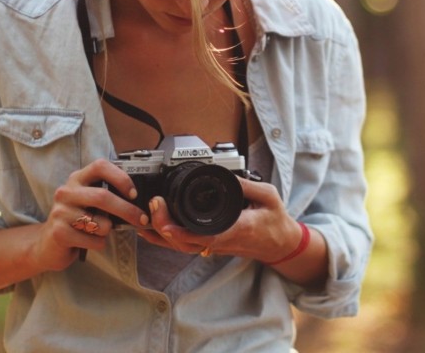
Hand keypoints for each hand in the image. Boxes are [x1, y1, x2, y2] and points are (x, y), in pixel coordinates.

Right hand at [36, 159, 150, 269]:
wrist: (49, 244)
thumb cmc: (78, 220)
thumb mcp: (90, 201)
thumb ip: (108, 194)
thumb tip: (140, 199)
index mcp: (78, 179)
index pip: (100, 166)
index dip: (121, 178)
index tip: (134, 194)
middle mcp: (66, 192)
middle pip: (103, 196)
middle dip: (127, 210)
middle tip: (142, 219)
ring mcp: (60, 212)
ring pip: (100, 222)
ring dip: (108, 230)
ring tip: (101, 231)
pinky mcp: (59, 233)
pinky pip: (93, 240)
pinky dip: (99, 243)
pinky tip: (91, 241)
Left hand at [137, 177, 302, 261]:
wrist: (280, 244)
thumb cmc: (275, 221)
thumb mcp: (269, 196)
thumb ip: (247, 185)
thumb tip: (225, 175)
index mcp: (237, 229)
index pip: (205, 235)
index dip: (181, 232)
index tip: (164, 223)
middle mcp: (222, 242)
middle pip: (186, 243)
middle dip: (164, 227)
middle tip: (154, 205)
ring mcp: (214, 247)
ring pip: (181, 247)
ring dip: (160, 235)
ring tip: (144, 216)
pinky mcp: (210, 247)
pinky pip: (184, 246)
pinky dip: (166, 239)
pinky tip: (152, 229)